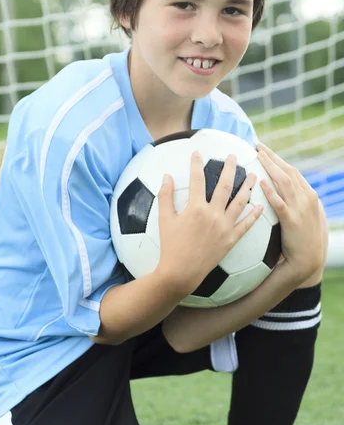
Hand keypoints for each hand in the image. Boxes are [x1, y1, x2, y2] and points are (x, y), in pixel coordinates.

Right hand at [157, 151, 263, 296]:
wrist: (181, 272)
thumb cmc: (170, 246)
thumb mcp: (164, 220)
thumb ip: (165, 196)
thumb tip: (166, 176)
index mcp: (195, 208)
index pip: (197, 179)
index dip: (197, 164)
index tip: (198, 152)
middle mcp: (213, 214)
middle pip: (224, 186)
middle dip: (229, 168)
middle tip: (233, 156)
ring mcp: (224, 227)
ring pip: (240, 202)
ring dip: (247, 186)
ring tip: (253, 174)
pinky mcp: (231, 240)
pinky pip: (246, 226)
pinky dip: (254, 215)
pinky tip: (260, 206)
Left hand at [256, 143, 326, 283]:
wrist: (308, 261)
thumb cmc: (302, 240)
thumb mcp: (302, 217)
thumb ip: (293, 203)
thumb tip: (278, 193)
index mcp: (308, 196)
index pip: (292, 172)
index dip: (278, 159)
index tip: (265, 150)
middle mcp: (306, 198)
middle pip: (288, 171)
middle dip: (273, 157)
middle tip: (257, 147)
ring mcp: (300, 208)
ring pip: (285, 182)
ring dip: (271, 167)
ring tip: (258, 157)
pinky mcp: (292, 220)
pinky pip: (280, 203)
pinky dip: (271, 191)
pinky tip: (261, 183)